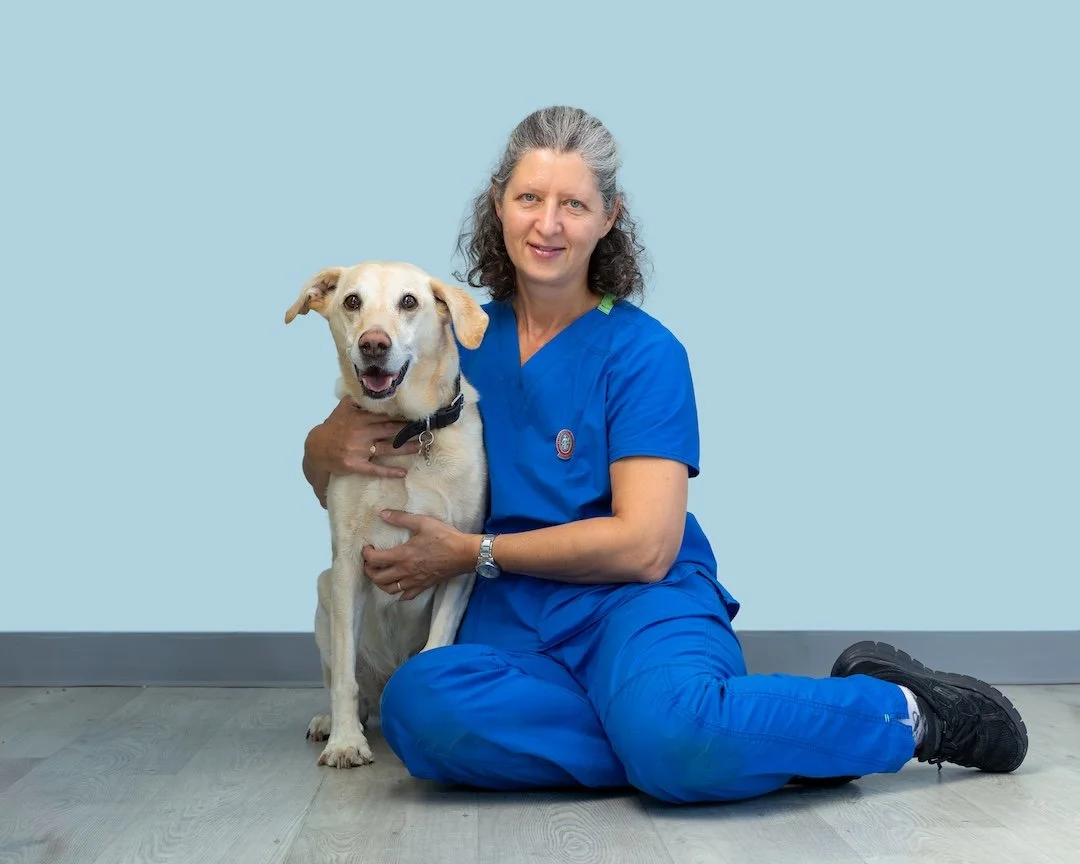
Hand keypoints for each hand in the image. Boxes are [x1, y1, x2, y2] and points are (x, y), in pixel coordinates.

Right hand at [305, 398, 421, 494]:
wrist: (317, 448)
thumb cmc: (334, 426)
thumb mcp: (344, 408)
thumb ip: (358, 398)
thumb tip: (370, 383)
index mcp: (359, 418)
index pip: (385, 415)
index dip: (402, 416)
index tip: (418, 416)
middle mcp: (360, 433)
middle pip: (390, 430)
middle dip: (408, 430)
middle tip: (426, 430)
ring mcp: (358, 450)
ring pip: (387, 449)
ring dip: (405, 448)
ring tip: (421, 445)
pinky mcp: (355, 465)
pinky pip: (375, 469)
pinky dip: (389, 471)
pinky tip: (403, 472)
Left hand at [362, 510, 475, 600]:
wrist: (464, 553)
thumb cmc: (444, 537)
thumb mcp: (422, 522)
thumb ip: (401, 518)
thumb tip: (382, 514)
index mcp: (402, 555)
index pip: (375, 560)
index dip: (366, 554)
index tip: (367, 548)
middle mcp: (405, 571)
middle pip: (378, 578)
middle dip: (369, 571)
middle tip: (370, 562)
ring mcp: (415, 581)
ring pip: (390, 590)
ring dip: (380, 584)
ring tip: (380, 574)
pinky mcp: (424, 586)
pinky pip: (407, 596)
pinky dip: (399, 594)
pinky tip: (399, 588)